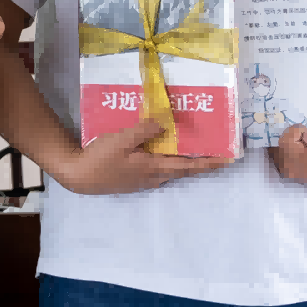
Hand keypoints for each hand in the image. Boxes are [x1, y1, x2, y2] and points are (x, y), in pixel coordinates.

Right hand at [54, 117, 233, 194]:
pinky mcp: (131, 180)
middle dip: (198, 163)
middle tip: (213, 154)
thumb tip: (165, 124)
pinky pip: (155, 171)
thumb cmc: (100, 157)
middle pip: (181, 170)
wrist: (78, 176)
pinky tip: (157, 153)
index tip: (228, 160)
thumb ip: (144, 130)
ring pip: (168, 171)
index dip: (209, 163)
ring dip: (180, 163)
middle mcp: (152, 177)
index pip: (188, 166)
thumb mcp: (121, 139)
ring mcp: (142, 181)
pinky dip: (164, 163)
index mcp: (154, 168)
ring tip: (187, 150)